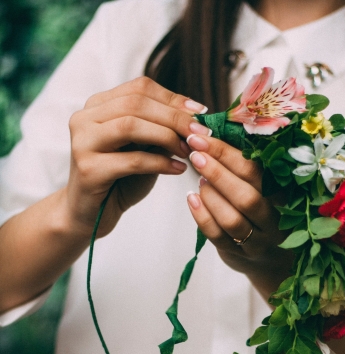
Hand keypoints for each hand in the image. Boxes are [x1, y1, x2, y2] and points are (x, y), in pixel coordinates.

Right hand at [64, 76, 211, 237]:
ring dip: (167, 137)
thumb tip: (196, 115)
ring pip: (130, 126)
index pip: (140, 88)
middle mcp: (85, 118)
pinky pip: (132, 160)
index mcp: (98, 105)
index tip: (201, 113)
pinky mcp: (88, 169)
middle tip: (201, 134)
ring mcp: (83, 143)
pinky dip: (160, 163)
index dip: (174, 99)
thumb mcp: (144, 148)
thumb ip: (161, 129)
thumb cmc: (121, 180)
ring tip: (189, 151)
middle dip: (175, 118)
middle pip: (136, 103)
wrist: (91, 214)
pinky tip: (178, 169)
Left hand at [185, 134, 294, 299]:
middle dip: (217, 173)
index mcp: (282, 196)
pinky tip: (192, 199)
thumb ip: (247, 166)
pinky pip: (217, 237)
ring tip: (199, 179)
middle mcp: (274, 221)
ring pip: (232, 220)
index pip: (257, 172)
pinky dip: (202, 216)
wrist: (270, 257)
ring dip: (211, 196)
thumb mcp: (264, 188)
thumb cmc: (262, 211)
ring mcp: (257, 242)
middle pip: (247, 198)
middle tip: (195, 154)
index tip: (201, 136)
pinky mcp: (238, 255)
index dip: (227, 153)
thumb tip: (213, 130)